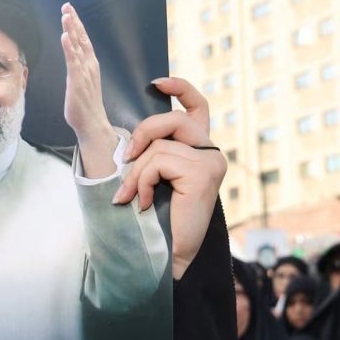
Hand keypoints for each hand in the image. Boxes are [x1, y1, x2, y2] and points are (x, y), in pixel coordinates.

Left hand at [60, 2, 116, 177]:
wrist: (92, 124)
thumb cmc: (85, 106)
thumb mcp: (80, 82)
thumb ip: (76, 68)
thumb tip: (71, 59)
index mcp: (90, 65)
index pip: (83, 40)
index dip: (76, 24)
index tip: (69, 10)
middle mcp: (89, 66)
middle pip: (81, 38)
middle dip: (74, 21)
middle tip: (67, 5)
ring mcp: (84, 73)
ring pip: (77, 47)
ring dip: (72, 30)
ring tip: (66, 15)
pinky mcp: (77, 82)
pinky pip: (73, 62)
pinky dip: (70, 48)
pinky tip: (65, 37)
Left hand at [113, 78, 225, 279]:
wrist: (167, 257)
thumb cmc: (160, 222)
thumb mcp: (155, 179)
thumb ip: (153, 154)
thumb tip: (130, 140)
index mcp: (202, 152)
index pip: (198, 108)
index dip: (180, 88)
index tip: (157, 83)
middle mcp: (212, 154)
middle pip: (173, 119)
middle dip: (143, 133)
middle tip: (127, 158)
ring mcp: (211, 163)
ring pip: (159, 146)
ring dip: (137, 172)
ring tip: (133, 197)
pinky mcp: (202, 173)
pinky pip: (158, 161)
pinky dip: (142, 181)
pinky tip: (144, 203)